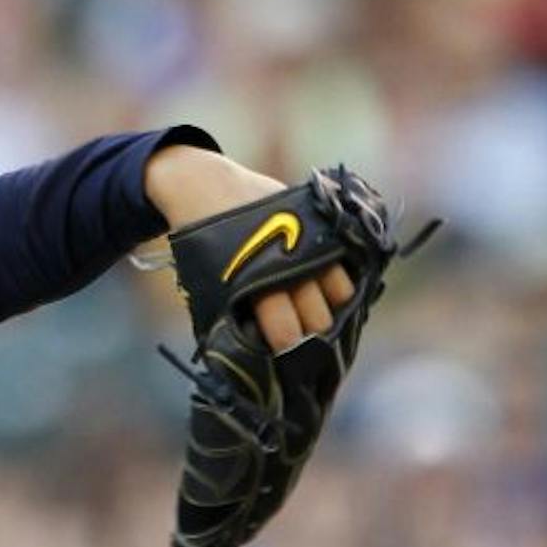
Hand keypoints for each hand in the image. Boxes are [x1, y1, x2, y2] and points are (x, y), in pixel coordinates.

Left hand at [145, 145, 353, 351]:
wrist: (206, 188)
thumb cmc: (202, 245)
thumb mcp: (205, 285)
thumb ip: (227, 319)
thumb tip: (244, 357)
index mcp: (254, 284)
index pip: (285, 333)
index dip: (285, 350)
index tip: (279, 354)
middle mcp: (288, 265)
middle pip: (319, 321)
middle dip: (309, 335)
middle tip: (297, 335)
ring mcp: (310, 244)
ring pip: (341, 295)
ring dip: (328, 307)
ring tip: (309, 308)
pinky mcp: (322, 226)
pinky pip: (345, 264)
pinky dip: (338, 280)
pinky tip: (324, 287)